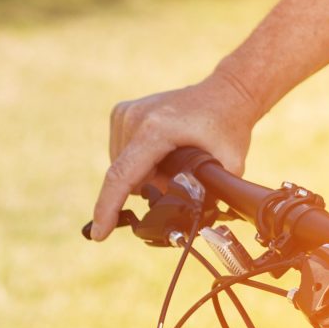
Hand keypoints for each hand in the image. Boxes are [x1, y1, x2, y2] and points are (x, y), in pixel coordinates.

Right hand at [88, 71, 264, 239]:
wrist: (226, 93)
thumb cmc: (229, 126)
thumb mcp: (229, 164)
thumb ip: (212, 192)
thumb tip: (193, 218)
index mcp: (156, 129)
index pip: (122, 175)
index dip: (109, 208)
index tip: (99, 234)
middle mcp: (135, 117)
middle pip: (125, 175)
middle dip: (145, 188)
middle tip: (178, 177)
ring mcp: (127, 112)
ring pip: (120, 165)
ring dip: (141, 174)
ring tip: (173, 159)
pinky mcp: (123, 111)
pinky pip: (120, 152)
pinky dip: (137, 161)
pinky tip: (161, 153)